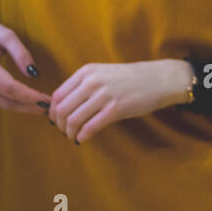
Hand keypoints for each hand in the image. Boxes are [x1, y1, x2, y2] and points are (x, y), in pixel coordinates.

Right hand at [0, 17, 51, 114]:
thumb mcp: (7, 35)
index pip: (10, 88)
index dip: (29, 96)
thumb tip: (34, 74)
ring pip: (3, 104)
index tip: (46, 99)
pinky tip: (29, 103)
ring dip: (24, 108)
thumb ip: (21, 53)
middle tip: (50, 107)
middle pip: (7, 100)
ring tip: (43, 107)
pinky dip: (15, 104)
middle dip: (29, 106)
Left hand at [49, 60, 194, 142]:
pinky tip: (83, 139)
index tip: (56, 121)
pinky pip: (90, 127)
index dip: (52, 112)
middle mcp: (92, 82)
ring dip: (70, 133)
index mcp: (86, 71)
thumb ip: (84, 85)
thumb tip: (63, 106)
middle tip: (64, 131)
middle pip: (62, 109)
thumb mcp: (103, 73)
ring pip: (73, 120)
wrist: (159, 78)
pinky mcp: (116, 109)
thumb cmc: (130, 78)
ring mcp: (104, 95)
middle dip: (59, 125)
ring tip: (74, 136)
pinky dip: (83, 136)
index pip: (57, 95)